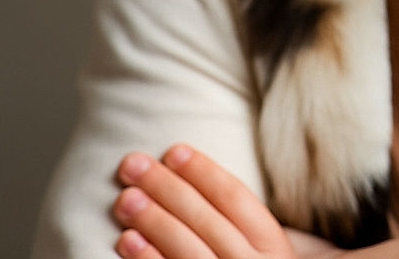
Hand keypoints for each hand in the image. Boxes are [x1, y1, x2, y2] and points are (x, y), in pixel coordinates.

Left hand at [113, 144, 343, 258]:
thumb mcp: (267, 256)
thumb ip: (244, 231)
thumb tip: (200, 187)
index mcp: (274, 248)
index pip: (237, 199)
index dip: (205, 172)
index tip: (174, 150)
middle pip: (207, 220)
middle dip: (168, 188)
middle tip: (132, 164)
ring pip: (188, 250)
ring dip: (154, 221)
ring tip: (124, 198)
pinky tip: (127, 242)